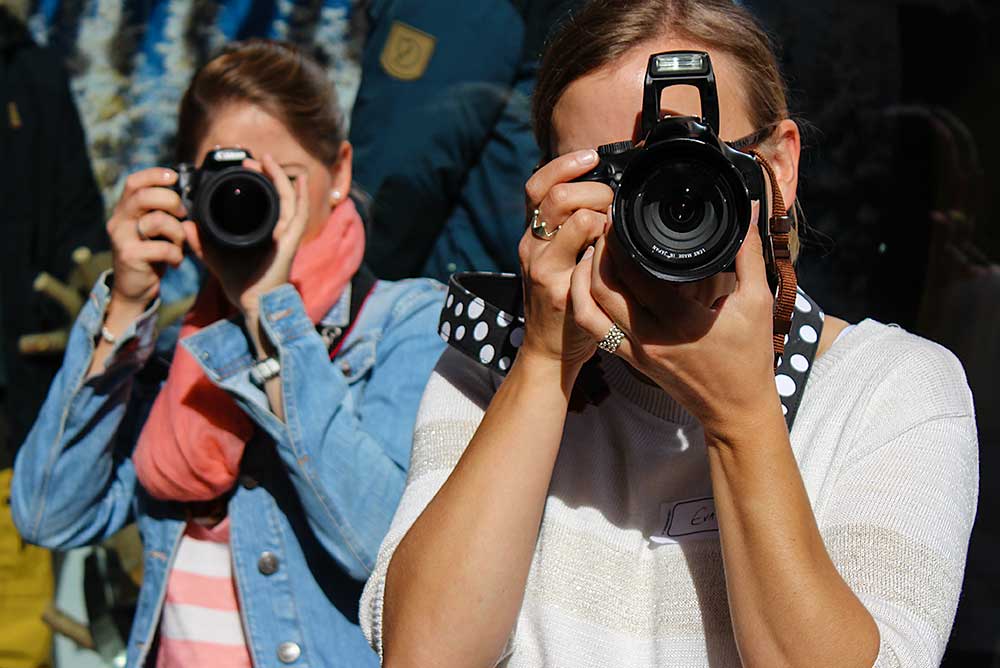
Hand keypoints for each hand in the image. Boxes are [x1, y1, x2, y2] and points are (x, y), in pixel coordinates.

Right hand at [105, 168, 187, 309]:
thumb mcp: (156, 231)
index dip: (154, 175)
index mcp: (126, 209)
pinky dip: (176, 254)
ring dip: (178, 233)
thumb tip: (188, 199)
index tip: (174, 176)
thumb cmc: (150, 255)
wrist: (133, 288)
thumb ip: (165, 213)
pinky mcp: (129, 255)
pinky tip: (174, 261)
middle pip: (145, 196)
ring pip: (158, 221)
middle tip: (182, 216)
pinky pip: (162, 248)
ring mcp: (121, 237)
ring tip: (179, 245)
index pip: (134, 183)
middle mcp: (119, 219)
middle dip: (172, 201)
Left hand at [184, 153, 309, 315]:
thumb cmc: (241, 284)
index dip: (257, 180)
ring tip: (266, 160)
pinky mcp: (291, 241)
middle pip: (278, 194)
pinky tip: (301, 181)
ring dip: (280, 177)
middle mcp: (278, 230)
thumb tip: (187, 225)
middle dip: (267, 173)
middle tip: (251, 159)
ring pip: (290, 198)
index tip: (243, 166)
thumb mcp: (215, 258)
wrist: (252, 304)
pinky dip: (302, 196)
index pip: (264, 199)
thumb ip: (201, 242)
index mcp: (263, 232)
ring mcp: (287, 235)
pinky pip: (300, 214)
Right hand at [517, 149, 613, 379]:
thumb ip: (572, 228)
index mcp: (533, 234)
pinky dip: (605, 242)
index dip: (563, 164)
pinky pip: (586, 253)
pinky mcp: (557, 289)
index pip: (537, 183)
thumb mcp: (559, 258)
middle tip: (612, 201)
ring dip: (601, 211)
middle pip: (554, 194)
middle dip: (591, 188)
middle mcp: (531, 246)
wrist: (548, 351)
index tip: (590, 156)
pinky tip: (614, 250)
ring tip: (613, 224)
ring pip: (572, 217)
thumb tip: (603, 194)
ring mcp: (542, 268)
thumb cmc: (563, 301)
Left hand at [570, 211, 781, 439]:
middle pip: (603, 289)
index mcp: (681, 322)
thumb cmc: (750, 359)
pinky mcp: (631, 360)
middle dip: (597, 253)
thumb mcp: (757, 302)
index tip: (618, 218)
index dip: (619, 243)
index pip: (635, 275)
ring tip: (592, 252)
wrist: (736, 409)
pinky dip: (587, 303)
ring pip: (590, 310)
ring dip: (584, 279)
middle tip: (602, 227)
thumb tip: (746, 213)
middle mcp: (651, 338)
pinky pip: (595, 330)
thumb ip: (748, 253)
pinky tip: (593, 284)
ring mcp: (637, 352)